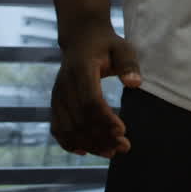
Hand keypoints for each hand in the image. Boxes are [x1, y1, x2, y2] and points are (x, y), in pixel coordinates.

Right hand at [50, 30, 142, 157]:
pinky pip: (57, 127)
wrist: (81, 38)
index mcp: (81, 70)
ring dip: (88, 143)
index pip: (90, 101)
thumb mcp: (123, 48)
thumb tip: (135, 84)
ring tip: (111, 152)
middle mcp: (64, 85)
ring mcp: (57, 95)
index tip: (123, 132)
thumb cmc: (107, 45)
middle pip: (79, 119)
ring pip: (68, 127)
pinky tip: (85, 152)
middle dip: (101, 137)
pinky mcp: (55, 102)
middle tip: (124, 148)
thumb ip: (129, 64)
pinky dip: (68, 142)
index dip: (105, 119)